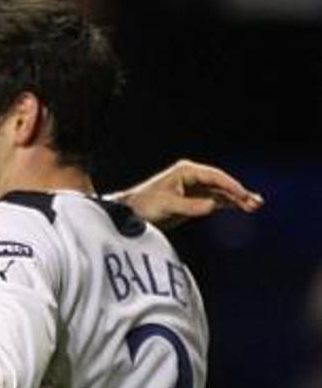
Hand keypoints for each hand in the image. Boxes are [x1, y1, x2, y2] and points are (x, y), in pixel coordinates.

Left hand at [115, 159, 263, 229]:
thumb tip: (212, 206)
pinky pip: (215, 202)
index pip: (214, 177)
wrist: (130, 215)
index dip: (230, 185)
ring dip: (236, 200)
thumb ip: (190, 206)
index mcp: (186, 172)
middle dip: (238, 192)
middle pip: (221, 184)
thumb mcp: (166, 205)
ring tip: (254, 206)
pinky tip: (241, 208)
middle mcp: (193, 178)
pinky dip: (227, 205)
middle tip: (255, 201)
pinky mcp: (193, 203)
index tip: (242, 194)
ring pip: (220, 194)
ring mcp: (194, 190)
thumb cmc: (144, 205)